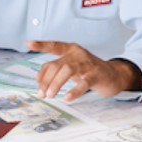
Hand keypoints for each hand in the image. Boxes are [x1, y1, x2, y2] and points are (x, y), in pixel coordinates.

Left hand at [26, 40, 141, 101]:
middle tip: (41, 94)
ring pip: (67, 71)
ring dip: (55, 84)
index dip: (42, 45)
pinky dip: (74, 91)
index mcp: (71, 50)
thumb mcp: (71, 67)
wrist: (113, 75)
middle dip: (46, 80)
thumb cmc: (88, 70)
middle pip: (57, 64)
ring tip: (50, 95)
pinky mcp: (96, 75)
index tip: (29, 43)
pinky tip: (66, 98)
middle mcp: (78, 54)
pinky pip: (83, 83)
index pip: (55, 46)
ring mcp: (87, 64)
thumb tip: (38, 79)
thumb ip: (56, 69)